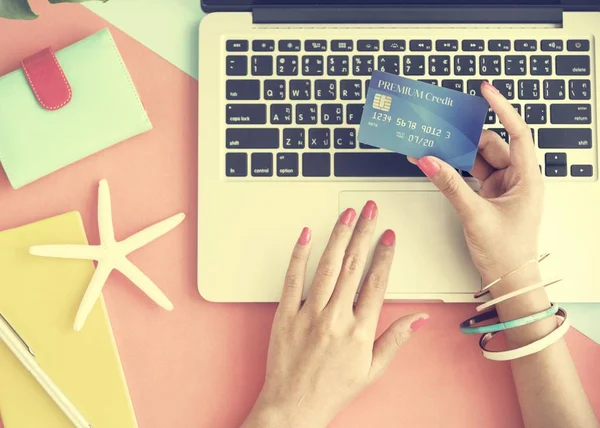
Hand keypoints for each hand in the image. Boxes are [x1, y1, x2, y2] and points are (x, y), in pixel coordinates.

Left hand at [242, 201, 428, 427]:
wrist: (294, 407)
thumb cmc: (332, 390)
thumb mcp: (373, 370)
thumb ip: (395, 340)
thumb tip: (419, 319)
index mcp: (359, 330)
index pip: (376, 282)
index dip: (385, 254)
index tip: (389, 234)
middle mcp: (335, 317)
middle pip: (353, 266)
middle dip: (364, 232)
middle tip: (371, 210)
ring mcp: (308, 314)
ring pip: (326, 266)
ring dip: (339, 236)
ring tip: (347, 214)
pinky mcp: (285, 314)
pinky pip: (292, 278)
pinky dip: (299, 255)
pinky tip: (307, 235)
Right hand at [409, 81, 544, 285]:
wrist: (508, 280)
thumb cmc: (506, 252)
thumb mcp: (475, 215)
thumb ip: (450, 185)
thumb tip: (429, 160)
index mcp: (527, 179)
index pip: (518, 133)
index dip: (502, 108)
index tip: (485, 91)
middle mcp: (518, 179)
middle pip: (491, 145)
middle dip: (466, 136)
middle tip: (442, 125)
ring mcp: (504, 187)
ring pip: (479, 159)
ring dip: (457, 154)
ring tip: (433, 145)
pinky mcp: (491, 196)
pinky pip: (473, 174)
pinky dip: (456, 169)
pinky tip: (438, 164)